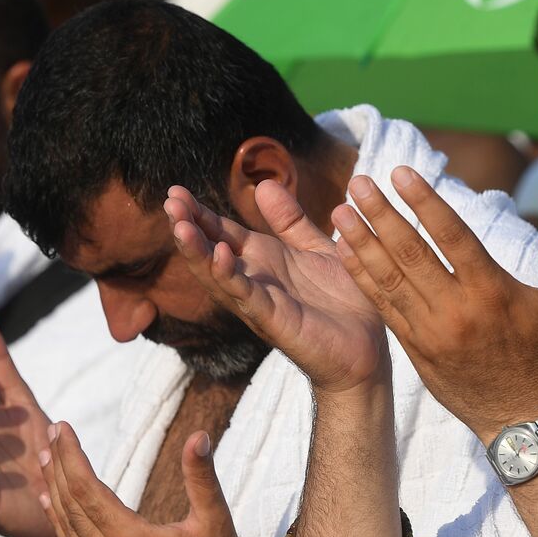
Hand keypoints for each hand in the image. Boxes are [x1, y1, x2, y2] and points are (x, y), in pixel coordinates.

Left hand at [39, 424, 264, 536]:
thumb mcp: (215, 520)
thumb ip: (201, 476)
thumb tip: (197, 435)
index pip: (85, 487)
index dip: (70, 454)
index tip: (62, 426)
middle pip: (69, 505)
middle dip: (57, 467)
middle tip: (50, 434)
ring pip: (66, 530)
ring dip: (53, 494)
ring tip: (45, 464)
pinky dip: (60, 526)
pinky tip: (54, 509)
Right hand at [165, 182, 388, 393]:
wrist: (368, 349)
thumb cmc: (342, 302)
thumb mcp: (317, 250)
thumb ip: (291, 221)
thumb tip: (262, 186)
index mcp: (263, 261)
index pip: (222, 233)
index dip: (199, 213)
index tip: (175, 191)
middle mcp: (254, 281)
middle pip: (211, 251)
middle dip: (189, 228)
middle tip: (169, 201)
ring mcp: (260, 302)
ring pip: (219, 276)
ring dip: (198, 253)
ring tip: (180, 226)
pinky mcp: (275, 320)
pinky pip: (247, 297)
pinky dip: (231, 277)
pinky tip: (221, 255)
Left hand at [331, 167, 537, 440]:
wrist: (521, 417)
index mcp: (492, 291)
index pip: (452, 236)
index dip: (425, 202)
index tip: (402, 173)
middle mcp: (456, 309)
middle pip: (411, 253)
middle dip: (381, 214)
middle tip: (360, 182)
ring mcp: (430, 330)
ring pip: (389, 279)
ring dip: (361, 242)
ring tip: (341, 210)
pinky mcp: (415, 347)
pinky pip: (383, 306)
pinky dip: (362, 277)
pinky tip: (344, 251)